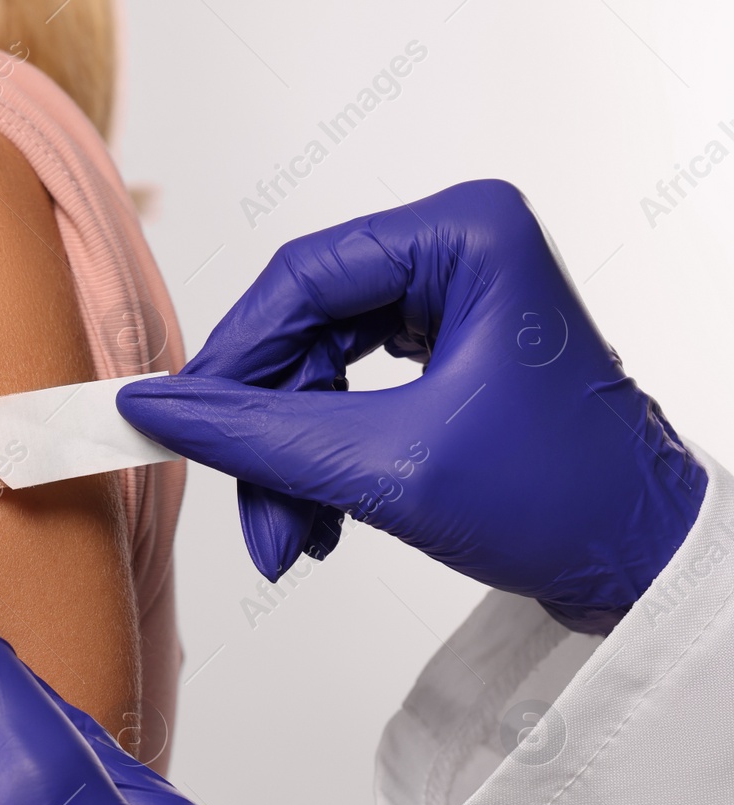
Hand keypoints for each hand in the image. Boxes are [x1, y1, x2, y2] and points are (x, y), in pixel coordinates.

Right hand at [118, 179, 706, 633]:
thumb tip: (158, 410)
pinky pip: (346, 399)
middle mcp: (458, 254)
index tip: (176, 419)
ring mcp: (452, 304)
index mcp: (466, 236)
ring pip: (316, 374)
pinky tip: (320, 523)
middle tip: (247, 508)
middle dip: (267, 434)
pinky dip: (321, 464)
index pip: (302, 279)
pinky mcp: (445, 357)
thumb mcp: (386, 466)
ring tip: (290, 541)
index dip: (230, 358)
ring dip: (289, 463)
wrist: (646, 567)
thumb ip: (258, 436)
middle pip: (303, 332)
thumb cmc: (566, 501)